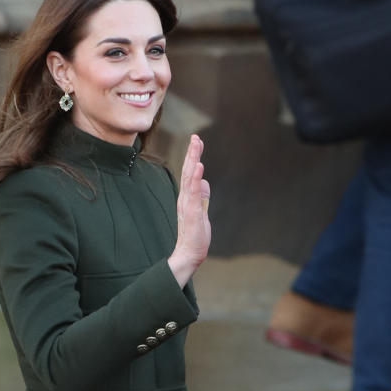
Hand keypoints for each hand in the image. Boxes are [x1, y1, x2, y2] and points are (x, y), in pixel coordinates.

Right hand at [168, 135, 210, 286]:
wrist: (189, 254)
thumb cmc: (195, 235)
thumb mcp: (201, 211)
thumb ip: (202, 196)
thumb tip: (205, 182)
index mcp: (187, 197)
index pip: (190, 173)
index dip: (193, 156)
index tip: (196, 141)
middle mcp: (185, 198)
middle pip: (189, 171)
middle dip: (192, 153)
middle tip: (196, 136)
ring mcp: (188, 205)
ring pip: (190, 178)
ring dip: (193, 160)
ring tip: (196, 145)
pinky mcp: (192, 213)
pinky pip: (194, 193)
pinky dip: (196, 179)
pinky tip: (199, 167)